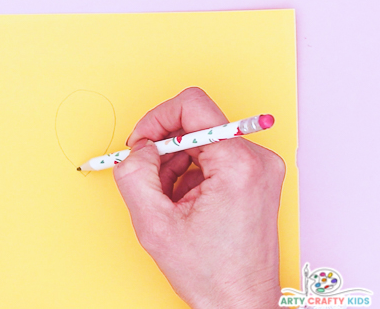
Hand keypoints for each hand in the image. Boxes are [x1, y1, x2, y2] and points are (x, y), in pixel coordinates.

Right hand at [113, 88, 284, 307]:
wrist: (240, 302)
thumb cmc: (210, 273)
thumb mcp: (153, 224)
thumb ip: (134, 174)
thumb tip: (138, 148)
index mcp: (239, 164)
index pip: (192, 104)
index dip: (156, 118)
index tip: (141, 143)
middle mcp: (257, 159)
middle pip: (196, 124)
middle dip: (164, 149)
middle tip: (150, 180)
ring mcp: (260, 169)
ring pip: (202, 142)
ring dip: (175, 164)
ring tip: (169, 200)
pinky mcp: (255, 178)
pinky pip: (213, 158)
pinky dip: (190, 174)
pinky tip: (185, 204)